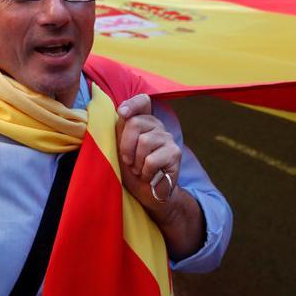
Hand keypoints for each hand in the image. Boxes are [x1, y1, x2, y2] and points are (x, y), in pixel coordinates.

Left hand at [115, 94, 181, 215]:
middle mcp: (157, 126)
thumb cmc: (131, 170)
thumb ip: (121, 129)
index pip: (143, 102)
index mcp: (143, 121)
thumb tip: (122, 112)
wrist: (147, 193)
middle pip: (135, 122)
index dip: (132, 104)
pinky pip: (151, 159)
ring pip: (144, 142)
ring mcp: (167, 138)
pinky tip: (149, 176)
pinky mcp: (175, 153)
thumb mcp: (121, 148)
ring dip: (136, 162)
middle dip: (126, 147)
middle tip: (128, 162)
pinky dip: (145, 172)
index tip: (122, 113)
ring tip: (139, 170)